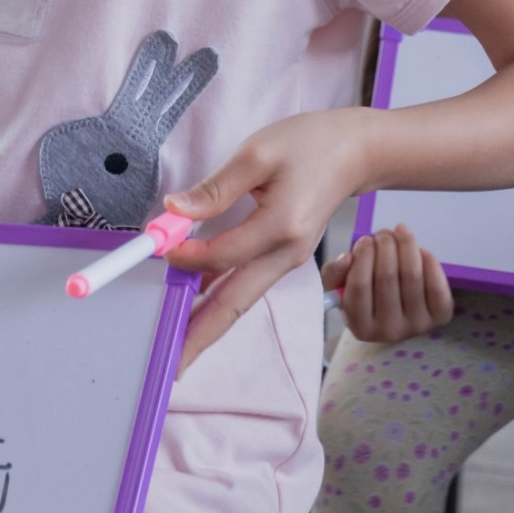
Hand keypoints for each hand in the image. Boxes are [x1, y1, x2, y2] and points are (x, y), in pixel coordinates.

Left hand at [164, 107, 371, 369]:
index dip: (186, 256)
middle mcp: (286, 254)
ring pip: (240, 301)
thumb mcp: (257, 153)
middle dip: (200, 337)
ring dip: (207, 325)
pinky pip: (246, 285)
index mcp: (282, 227)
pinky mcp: (282, 258)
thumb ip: (215, 188)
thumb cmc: (310, 145)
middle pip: (235, 304)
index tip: (157, 245)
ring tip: (177, 351)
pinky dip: (219, 302)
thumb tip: (175, 210)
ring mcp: (286, 261)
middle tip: (171, 366)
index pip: (222, 256)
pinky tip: (194, 310)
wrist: (356, 153)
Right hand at [324, 223, 452, 343]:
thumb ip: (334, 272)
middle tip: (382, 233)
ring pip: (412, 275)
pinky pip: (436, 283)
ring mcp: (417, 326)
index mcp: (361, 327)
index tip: (364, 240)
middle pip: (387, 276)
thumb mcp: (340, 287)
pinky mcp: (440, 317)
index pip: (359, 285)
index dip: (362, 256)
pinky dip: (428, 260)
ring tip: (399, 232)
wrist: (397, 317)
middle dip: (384, 245)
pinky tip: (418, 250)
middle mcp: (389, 331)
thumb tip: (346, 257)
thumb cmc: (365, 298)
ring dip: (405, 245)